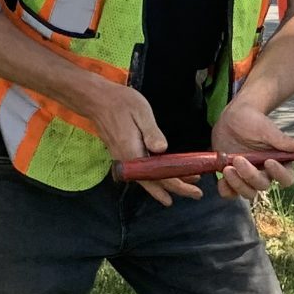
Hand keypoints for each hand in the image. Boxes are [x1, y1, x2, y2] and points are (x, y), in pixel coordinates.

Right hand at [84, 83, 199, 205]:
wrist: (96, 100)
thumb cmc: (120, 103)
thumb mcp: (141, 112)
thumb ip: (152, 132)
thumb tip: (162, 149)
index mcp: (133, 153)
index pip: (159, 176)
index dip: (178, 185)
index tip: (195, 190)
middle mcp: (127, 161)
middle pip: (154, 182)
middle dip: (176, 188)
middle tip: (196, 193)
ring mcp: (124, 160)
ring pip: (148, 178)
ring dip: (167, 182)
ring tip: (187, 182)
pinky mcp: (124, 155)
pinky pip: (142, 171)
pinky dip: (156, 175)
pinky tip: (165, 174)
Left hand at [212, 98, 293, 199]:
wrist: (233, 117)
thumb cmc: (253, 120)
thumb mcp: (267, 129)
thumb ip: (283, 140)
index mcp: (278, 162)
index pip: (285, 178)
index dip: (279, 174)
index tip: (268, 161)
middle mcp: (264, 173)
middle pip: (263, 186)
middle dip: (250, 176)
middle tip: (238, 159)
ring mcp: (248, 176)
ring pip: (248, 192)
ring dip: (237, 184)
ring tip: (227, 168)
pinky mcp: (233, 177)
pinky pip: (231, 192)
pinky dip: (226, 189)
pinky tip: (221, 178)